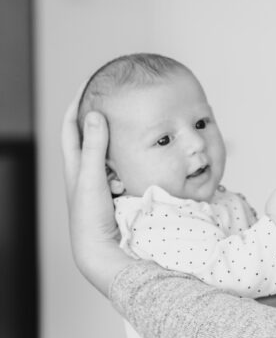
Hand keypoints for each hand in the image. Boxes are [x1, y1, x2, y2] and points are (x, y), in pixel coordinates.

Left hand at [61, 93, 128, 294]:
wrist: (102, 251)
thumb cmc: (90, 217)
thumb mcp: (92, 178)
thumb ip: (95, 147)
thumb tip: (95, 114)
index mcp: (74, 167)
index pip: (70, 128)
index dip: (76, 105)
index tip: (88, 86)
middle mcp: (86, 173)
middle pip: (90, 137)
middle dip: (100, 118)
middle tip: (116, 101)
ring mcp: (102, 184)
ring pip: (109, 153)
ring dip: (118, 140)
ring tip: (133, 125)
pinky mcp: (117, 194)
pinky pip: (124, 169)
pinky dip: (130, 159)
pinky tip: (143, 156)